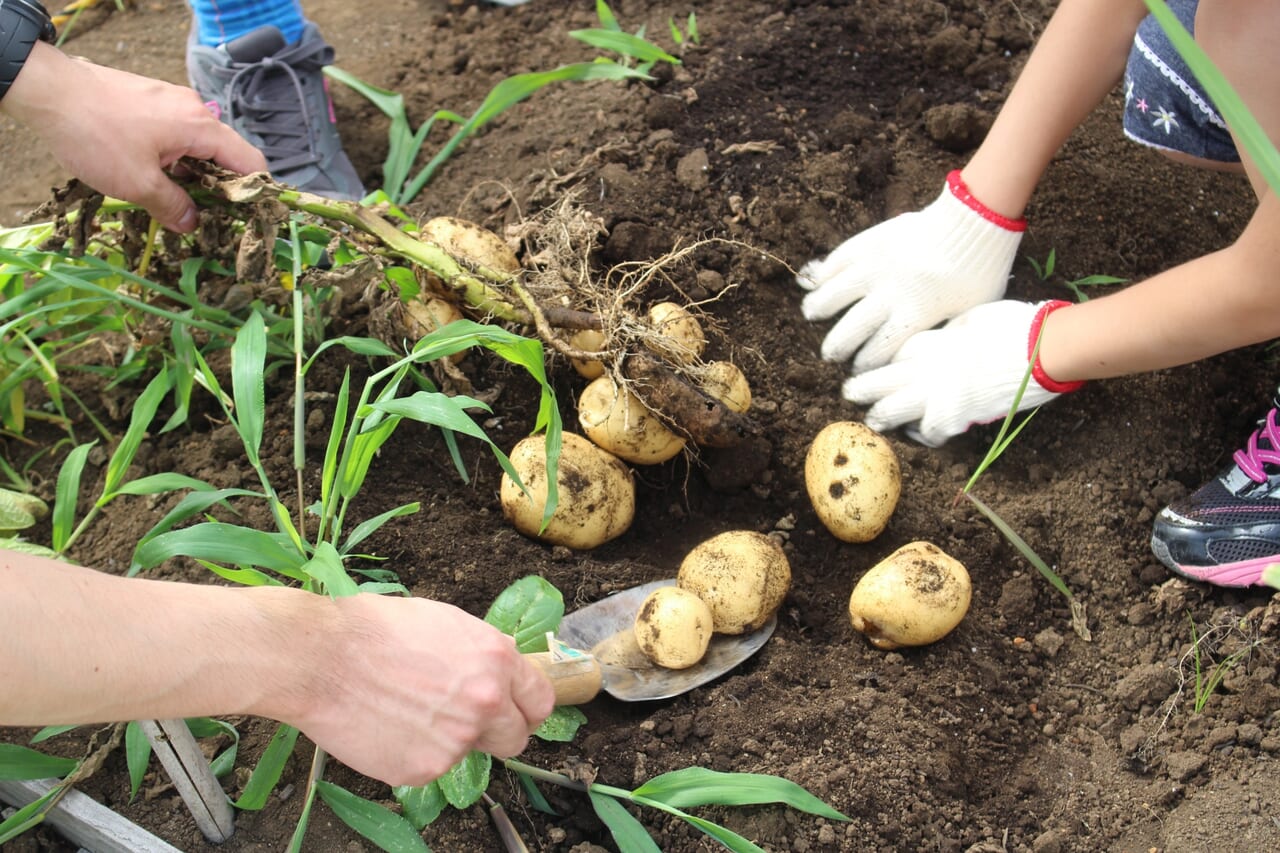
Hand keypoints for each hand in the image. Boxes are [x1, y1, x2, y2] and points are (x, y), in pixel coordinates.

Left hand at [2, 43, 266, 232]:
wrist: (47, 89)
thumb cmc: (96, 135)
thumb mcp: (137, 183)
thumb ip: (172, 206)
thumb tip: (192, 224)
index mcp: (201, 128)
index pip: (250, 162)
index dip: (255, 193)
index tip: (248, 220)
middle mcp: (193, 110)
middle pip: (225, 154)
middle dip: (221, 187)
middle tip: (208, 218)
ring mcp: (170, 101)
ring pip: (197, 145)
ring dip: (193, 173)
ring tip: (177, 200)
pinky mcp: (149, 100)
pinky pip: (175, 133)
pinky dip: (174, 157)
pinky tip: (154, 175)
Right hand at [289, 595, 555, 786]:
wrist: (322, 658)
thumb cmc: (376, 630)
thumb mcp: (446, 622)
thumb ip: (481, 654)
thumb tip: (497, 673)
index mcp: (497, 660)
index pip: (540, 700)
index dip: (527, 707)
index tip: (516, 711)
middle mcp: (486, 703)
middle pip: (516, 738)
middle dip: (497, 732)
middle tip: (466, 720)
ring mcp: (457, 740)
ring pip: (469, 752)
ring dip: (449, 739)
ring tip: (409, 711)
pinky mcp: (425, 768)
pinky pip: (432, 766)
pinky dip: (415, 752)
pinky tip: (389, 726)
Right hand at [798, 170, 1025, 371]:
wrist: (975, 220)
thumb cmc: (979, 271)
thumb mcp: (971, 311)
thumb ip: (945, 333)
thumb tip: (925, 354)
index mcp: (916, 313)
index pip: (881, 348)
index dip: (866, 362)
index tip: (858, 368)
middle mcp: (891, 292)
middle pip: (853, 328)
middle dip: (837, 346)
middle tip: (829, 355)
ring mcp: (878, 264)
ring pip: (836, 292)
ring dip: (819, 307)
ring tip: (810, 315)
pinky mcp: (873, 240)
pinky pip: (840, 259)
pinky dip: (825, 272)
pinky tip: (816, 282)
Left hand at [843, 300, 1083, 446]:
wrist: (1041, 346)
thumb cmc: (1016, 325)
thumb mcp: (973, 317)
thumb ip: (951, 330)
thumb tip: (948, 336)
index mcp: (930, 339)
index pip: (891, 353)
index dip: (882, 361)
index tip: (873, 365)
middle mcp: (925, 366)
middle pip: (877, 380)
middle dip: (861, 389)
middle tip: (850, 394)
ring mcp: (936, 392)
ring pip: (889, 409)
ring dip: (880, 416)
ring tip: (873, 420)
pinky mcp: (953, 416)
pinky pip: (927, 432)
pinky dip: (923, 435)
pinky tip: (919, 435)